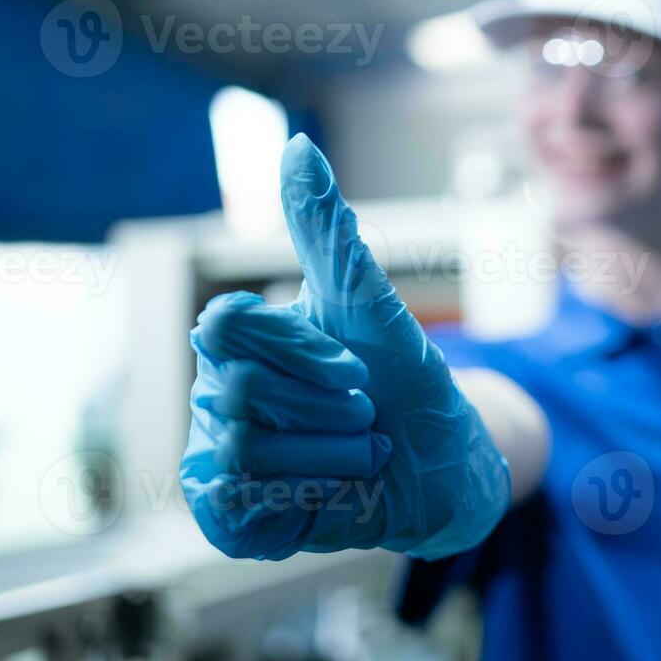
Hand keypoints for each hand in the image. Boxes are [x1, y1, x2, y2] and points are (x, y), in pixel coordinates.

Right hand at [180, 134, 510, 560]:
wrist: (444, 465)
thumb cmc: (405, 379)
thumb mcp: (371, 304)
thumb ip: (326, 231)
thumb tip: (297, 144)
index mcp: (242, 341)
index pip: (228, 323)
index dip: (300, 350)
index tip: (356, 367)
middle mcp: (217, 393)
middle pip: (238, 389)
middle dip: (328, 406)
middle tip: (368, 415)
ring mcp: (217, 455)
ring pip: (245, 450)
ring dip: (332, 454)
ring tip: (363, 454)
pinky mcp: (230, 516)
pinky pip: (240, 505)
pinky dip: (310, 496)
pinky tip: (338, 491)